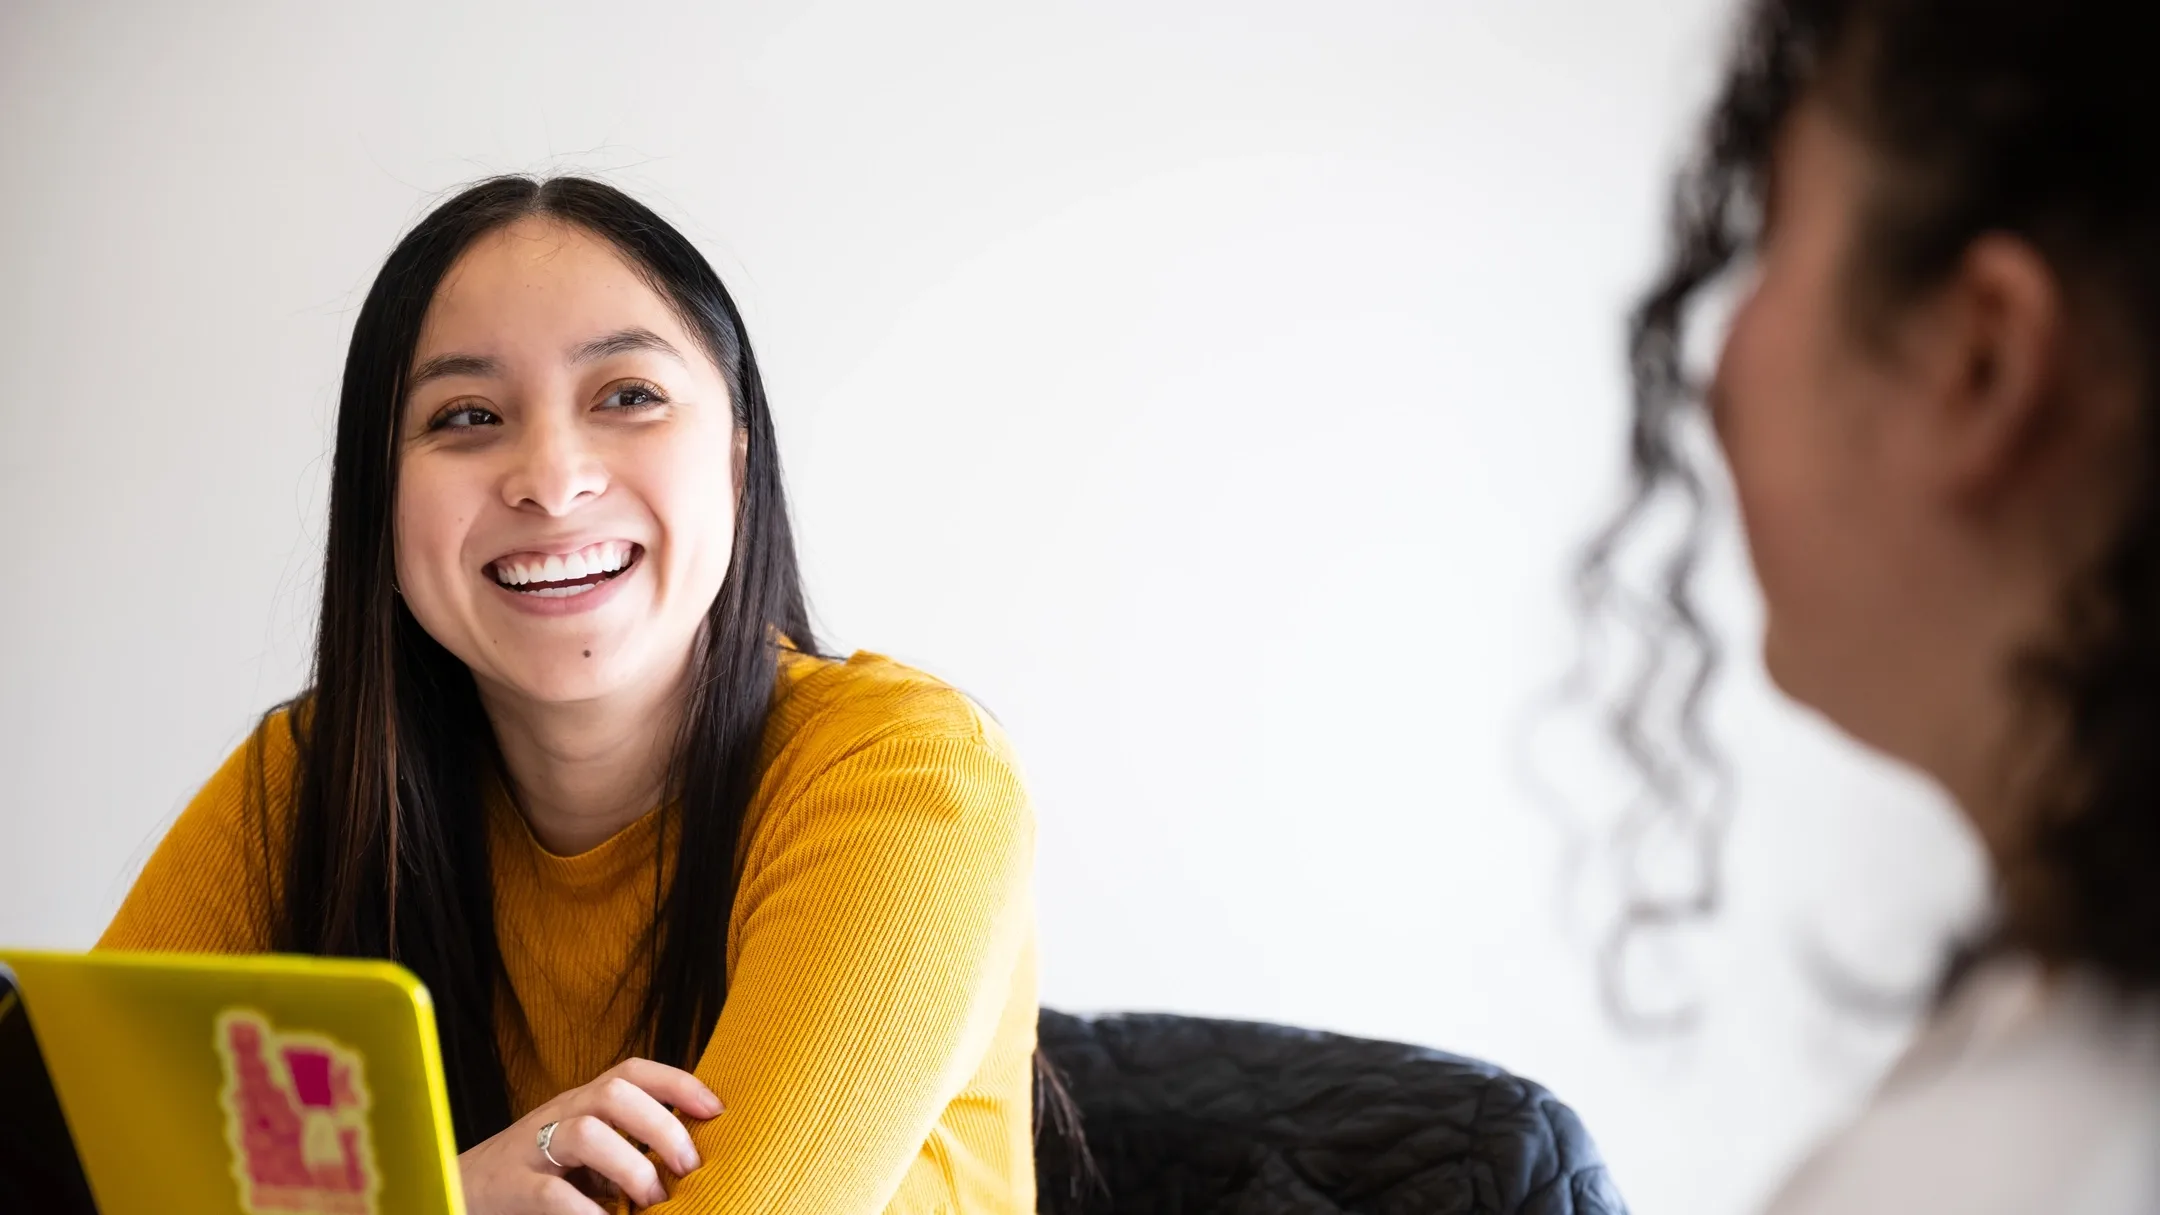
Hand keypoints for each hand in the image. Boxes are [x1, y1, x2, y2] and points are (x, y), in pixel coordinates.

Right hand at [457, 1057, 723, 1212]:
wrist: (451, 1194)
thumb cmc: (531, 1179)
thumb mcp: (580, 1158)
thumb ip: (622, 1153)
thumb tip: (687, 1168)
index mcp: (579, 1104)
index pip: (632, 1072)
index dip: (678, 1083)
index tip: (717, 1111)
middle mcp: (557, 1117)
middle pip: (613, 1093)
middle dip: (661, 1126)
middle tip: (688, 1168)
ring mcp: (530, 1152)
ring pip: (585, 1133)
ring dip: (630, 1166)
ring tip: (651, 1201)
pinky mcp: (510, 1190)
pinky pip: (551, 1195)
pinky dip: (588, 1212)